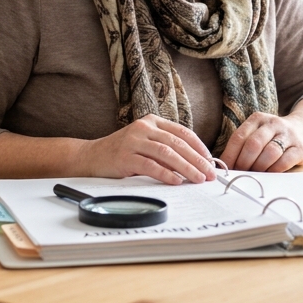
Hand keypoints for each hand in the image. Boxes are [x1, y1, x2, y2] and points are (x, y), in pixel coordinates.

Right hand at [77, 114, 216, 183]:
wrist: (91, 156)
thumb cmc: (122, 152)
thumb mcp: (145, 143)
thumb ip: (165, 148)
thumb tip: (195, 163)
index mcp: (151, 121)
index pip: (182, 132)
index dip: (199, 147)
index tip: (210, 161)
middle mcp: (143, 127)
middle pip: (177, 143)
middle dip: (197, 160)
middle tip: (209, 174)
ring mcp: (133, 140)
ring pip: (166, 153)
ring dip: (186, 167)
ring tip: (198, 179)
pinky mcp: (125, 156)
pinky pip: (150, 165)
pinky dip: (166, 174)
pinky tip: (176, 181)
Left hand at [220, 112, 302, 172]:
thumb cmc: (275, 136)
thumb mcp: (259, 132)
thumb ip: (245, 144)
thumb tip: (226, 165)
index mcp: (258, 119)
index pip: (239, 136)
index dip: (230, 154)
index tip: (225, 168)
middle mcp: (273, 124)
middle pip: (253, 144)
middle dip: (243, 162)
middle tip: (239, 173)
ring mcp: (288, 135)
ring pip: (269, 152)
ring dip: (258, 167)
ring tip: (254, 174)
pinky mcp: (300, 148)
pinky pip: (284, 161)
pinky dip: (274, 170)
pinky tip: (269, 174)